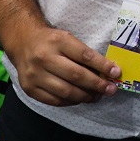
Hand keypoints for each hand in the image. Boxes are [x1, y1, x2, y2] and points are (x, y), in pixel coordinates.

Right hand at [4, 25, 119, 106]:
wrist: (23, 42)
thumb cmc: (51, 41)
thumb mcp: (68, 38)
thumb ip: (85, 54)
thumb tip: (107, 71)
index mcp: (58, 41)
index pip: (85, 56)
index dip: (102, 66)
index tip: (116, 72)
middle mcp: (44, 58)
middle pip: (76, 75)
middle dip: (97, 85)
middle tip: (111, 90)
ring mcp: (35, 75)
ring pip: (66, 91)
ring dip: (85, 96)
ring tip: (97, 96)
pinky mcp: (29, 89)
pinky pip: (54, 100)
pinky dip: (70, 101)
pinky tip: (80, 99)